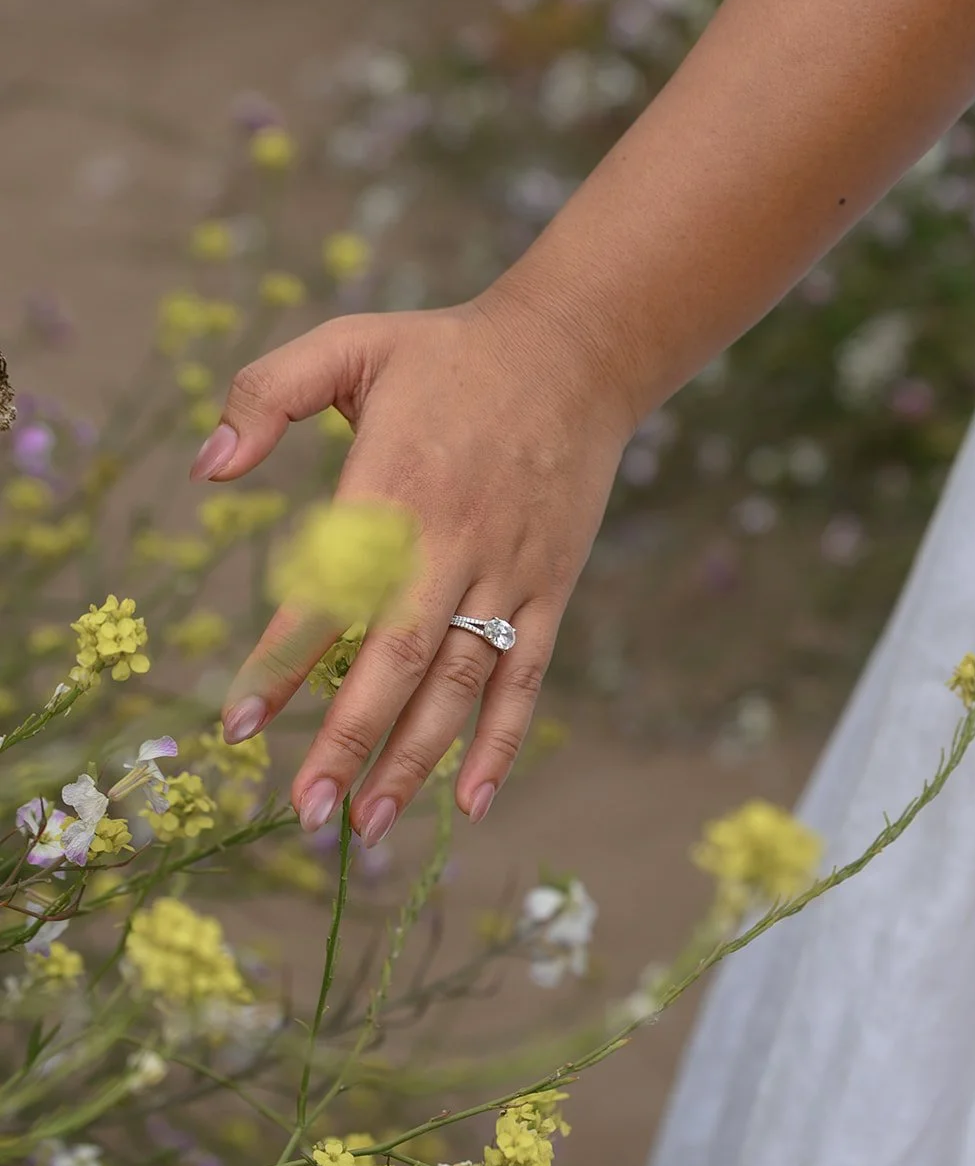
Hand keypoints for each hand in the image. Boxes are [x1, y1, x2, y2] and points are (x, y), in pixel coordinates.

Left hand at [190, 294, 632, 844]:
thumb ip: (264, 394)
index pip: (327, 594)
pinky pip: (526, 676)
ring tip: (369, 821)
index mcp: (394, 487)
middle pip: (396, 658)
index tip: (239, 724)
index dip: (282, 663)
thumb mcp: (349, 344)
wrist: (576, 351)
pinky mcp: (551, 588)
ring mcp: (509, 571)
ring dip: (416, 756)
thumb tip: (207, 470)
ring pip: (460, 681)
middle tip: (304, 810)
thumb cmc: (448, 354)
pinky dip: (502, 740)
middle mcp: (453, 541)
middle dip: (349, 740)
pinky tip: (473, 801)